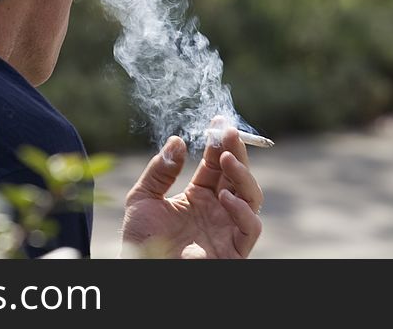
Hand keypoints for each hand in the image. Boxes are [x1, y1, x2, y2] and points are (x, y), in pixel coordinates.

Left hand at [120, 119, 262, 258]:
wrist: (142, 270)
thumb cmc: (141, 241)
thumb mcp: (142, 198)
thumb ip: (159, 170)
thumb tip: (177, 140)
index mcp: (198, 196)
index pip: (215, 165)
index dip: (218, 143)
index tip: (218, 121)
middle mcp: (217, 209)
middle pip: (236, 175)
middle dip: (235, 151)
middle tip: (228, 132)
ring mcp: (227, 228)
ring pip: (251, 196)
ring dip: (242, 174)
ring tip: (226, 158)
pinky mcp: (234, 249)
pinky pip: (251, 227)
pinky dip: (243, 210)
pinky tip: (224, 197)